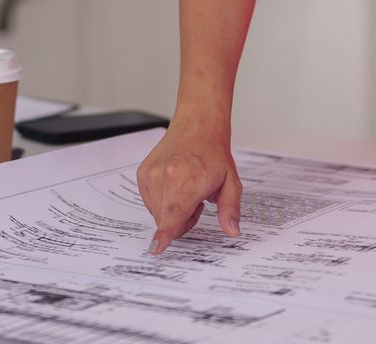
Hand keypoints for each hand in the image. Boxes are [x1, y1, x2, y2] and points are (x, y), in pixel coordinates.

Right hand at [135, 123, 241, 254]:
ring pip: (157, 213)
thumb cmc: (213, 154)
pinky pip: (150, 202)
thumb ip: (230, 210)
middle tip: (197, 202)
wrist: (196, 127)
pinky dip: (162, 201)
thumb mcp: (231, 183)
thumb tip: (232, 230)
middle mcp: (166, 176)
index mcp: (190, 180)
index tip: (156, 248)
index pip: (174, 214)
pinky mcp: (143, 174)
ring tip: (185, 190)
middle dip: (182, 222)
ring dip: (171, 211)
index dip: (165, 234)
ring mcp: (152, 174)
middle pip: (166, 220)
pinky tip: (174, 186)